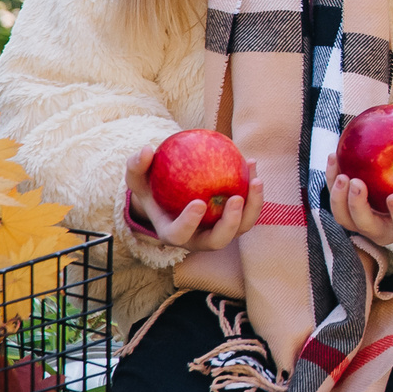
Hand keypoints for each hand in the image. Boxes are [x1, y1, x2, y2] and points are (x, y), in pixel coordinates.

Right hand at [125, 145, 261, 251]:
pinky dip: (254, 190)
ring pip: (241, 227)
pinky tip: (251, 162)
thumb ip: (137, 166)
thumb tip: (146, 150)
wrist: (170, 194)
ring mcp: (219, 231)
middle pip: (218, 241)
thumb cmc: (152, 186)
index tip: (198, 202)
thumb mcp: (138, 177)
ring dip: (252, 207)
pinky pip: (249, 208)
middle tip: (236, 198)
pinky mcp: (235, 220)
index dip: (189, 223)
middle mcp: (198, 239)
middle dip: (230, 223)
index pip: (180, 235)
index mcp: (173, 233)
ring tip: (255, 180)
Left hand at [326, 136, 392, 243]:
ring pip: (345, 218)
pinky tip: (334, 157)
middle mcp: (382, 230)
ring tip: (341, 174)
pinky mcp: (347, 213)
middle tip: (357, 182)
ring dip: (339, 198)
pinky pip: (335, 201)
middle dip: (358, 206)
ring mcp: (361, 224)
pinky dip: (331, 181)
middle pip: (366, 225)